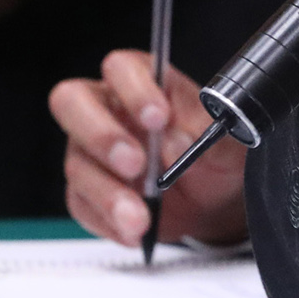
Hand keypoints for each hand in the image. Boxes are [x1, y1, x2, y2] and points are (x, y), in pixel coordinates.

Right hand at [52, 50, 247, 246]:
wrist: (216, 199)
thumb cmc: (216, 153)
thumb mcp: (226, 139)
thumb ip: (205, 134)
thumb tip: (175, 142)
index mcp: (144, 82)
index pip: (121, 68)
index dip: (134, 90)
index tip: (158, 118)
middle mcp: (108, 111)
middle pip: (72, 102)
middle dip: (102, 135)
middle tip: (136, 164)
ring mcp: (91, 152)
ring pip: (78, 163)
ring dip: (110, 194)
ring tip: (142, 217)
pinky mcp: (86, 191)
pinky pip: (83, 204)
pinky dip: (108, 221)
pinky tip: (134, 229)